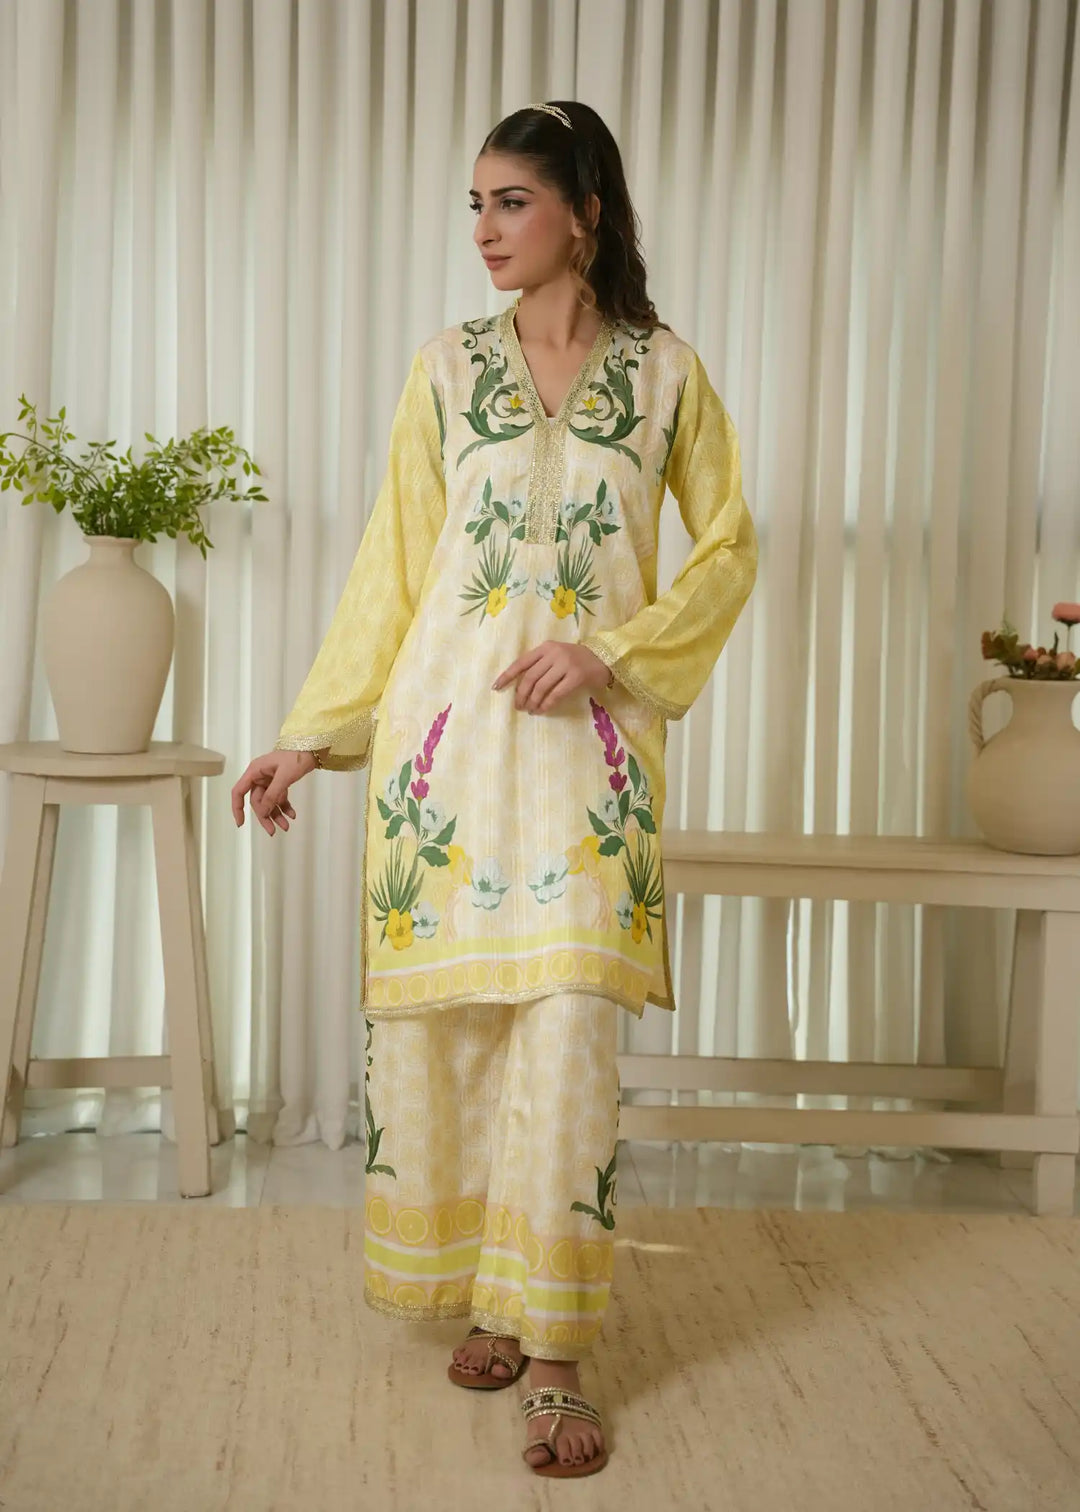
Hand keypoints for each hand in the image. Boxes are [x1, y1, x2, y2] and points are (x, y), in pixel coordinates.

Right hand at [231, 750, 316, 835]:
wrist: (313, 748)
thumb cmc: (297, 756)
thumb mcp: (284, 776)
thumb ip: (273, 794)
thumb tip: (263, 812)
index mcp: (254, 771)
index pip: (239, 792)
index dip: (237, 808)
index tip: (240, 824)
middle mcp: (259, 776)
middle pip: (257, 801)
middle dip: (265, 817)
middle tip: (273, 832)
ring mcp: (269, 780)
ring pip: (269, 802)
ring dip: (276, 815)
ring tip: (286, 826)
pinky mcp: (280, 782)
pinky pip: (279, 798)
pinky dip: (284, 807)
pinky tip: (292, 815)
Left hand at [492, 641, 611, 712]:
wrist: (603, 658)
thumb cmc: (576, 659)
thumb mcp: (556, 655)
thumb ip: (540, 664)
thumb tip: (520, 686)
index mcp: (545, 647)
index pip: (521, 662)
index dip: (507, 676)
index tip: (496, 687)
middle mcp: (554, 653)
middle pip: (530, 677)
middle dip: (521, 694)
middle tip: (518, 706)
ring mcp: (566, 664)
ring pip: (541, 686)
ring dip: (532, 701)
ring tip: (530, 710)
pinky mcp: (576, 676)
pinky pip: (556, 693)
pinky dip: (546, 704)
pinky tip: (542, 710)